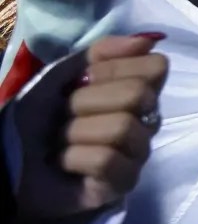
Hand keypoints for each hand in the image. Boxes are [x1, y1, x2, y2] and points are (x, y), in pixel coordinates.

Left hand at [15, 34, 167, 220]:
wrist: (8, 156)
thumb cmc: (38, 114)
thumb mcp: (64, 73)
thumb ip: (105, 52)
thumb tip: (150, 40)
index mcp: (138, 91)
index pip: (156, 67)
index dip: (115, 69)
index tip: (84, 80)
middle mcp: (146, 121)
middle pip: (139, 95)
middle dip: (87, 101)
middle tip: (65, 114)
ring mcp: (138, 154)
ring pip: (122, 128)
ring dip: (76, 132)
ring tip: (60, 142)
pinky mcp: (123, 184)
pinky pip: (107, 160)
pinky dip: (74, 158)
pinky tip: (63, 163)